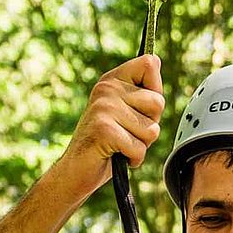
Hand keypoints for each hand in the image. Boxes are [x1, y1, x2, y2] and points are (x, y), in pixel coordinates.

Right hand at [55, 55, 164, 200]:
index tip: (140, 107)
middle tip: (127, 133)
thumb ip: (141, 93)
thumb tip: (157, 61)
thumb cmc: (106, 144)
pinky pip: (139, 148)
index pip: (150, 64)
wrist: (75, 171)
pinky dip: (133, 159)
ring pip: (151, 130)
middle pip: (158, 102)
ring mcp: (104, 108)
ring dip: (141, 145)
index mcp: (112, 81)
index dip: (155, 90)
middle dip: (149, 125)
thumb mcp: (125, 113)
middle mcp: (107, 89)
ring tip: (120, 145)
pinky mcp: (105, 130)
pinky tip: (117, 156)